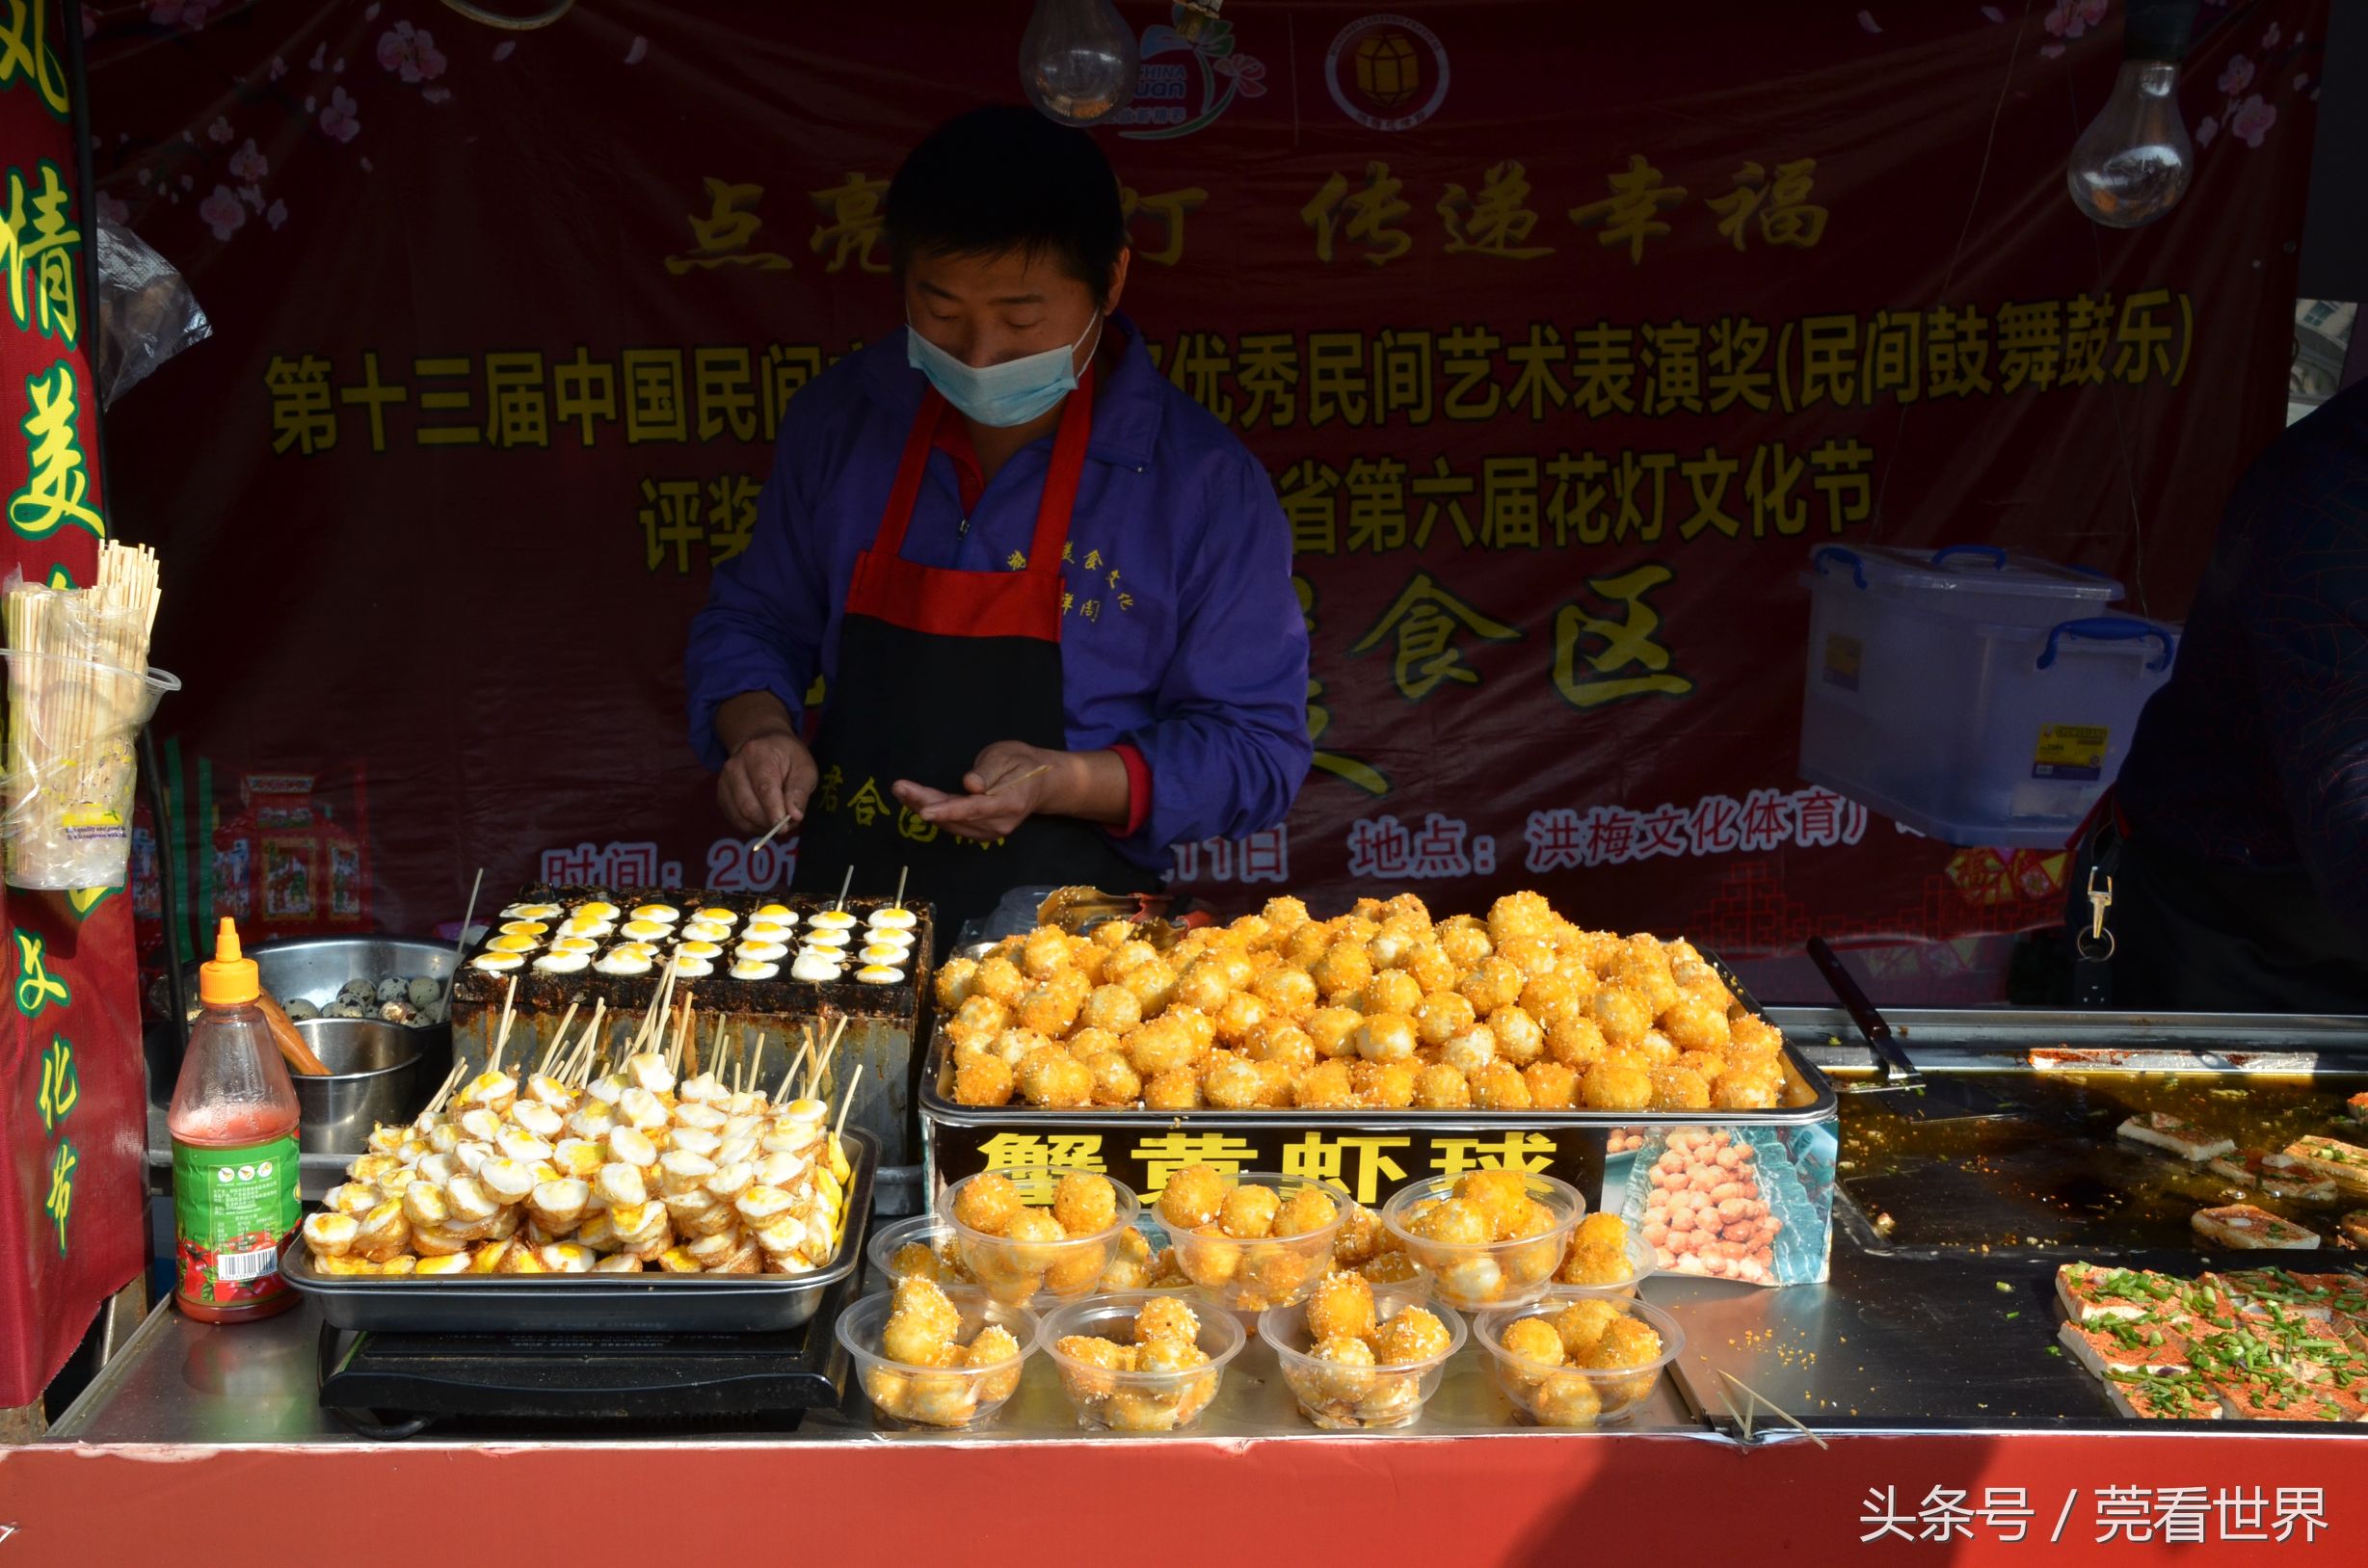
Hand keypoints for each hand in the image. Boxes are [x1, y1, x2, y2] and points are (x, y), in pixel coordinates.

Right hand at [718, 729, 817, 836]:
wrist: (762, 744)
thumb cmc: (787, 756)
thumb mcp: (804, 767)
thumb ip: (800, 791)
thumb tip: (795, 816)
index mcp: (758, 754)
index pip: (764, 788)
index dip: (773, 811)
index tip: (783, 827)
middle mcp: (735, 766)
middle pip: (748, 806)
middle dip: (769, 822)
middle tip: (786, 826)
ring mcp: (725, 781)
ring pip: (740, 816)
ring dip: (761, 826)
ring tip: (777, 822)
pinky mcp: (722, 794)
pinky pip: (735, 819)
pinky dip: (752, 826)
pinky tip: (764, 820)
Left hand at [893, 741, 1062, 841]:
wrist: (1040, 782)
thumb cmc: (1022, 763)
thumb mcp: (1007, 756)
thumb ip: (988, 771)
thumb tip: (970, 784)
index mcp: (1009, 802)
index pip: (975, 808)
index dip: (948, 810)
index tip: (924, 811)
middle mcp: (1000, 824)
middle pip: (957, 817)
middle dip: (925, 804)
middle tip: (900, 788)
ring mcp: (991, 832)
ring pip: (951, 823)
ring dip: (924, 808)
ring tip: (902, 790)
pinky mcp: (981, 832)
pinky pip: (954, 824)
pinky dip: (934, 812)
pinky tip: (916, 800)